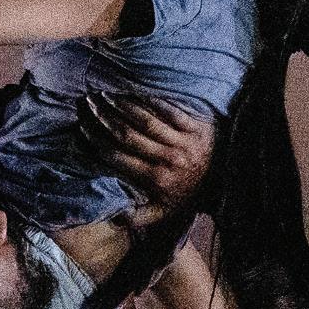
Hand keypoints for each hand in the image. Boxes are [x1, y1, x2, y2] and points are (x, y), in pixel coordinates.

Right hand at [78, 94, 215, 220]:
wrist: (226, 183)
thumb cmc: (187, 195)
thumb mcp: (162, 213)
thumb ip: (137, 217)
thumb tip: (112, 216)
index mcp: (156, 180)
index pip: (117, 156)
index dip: (96, 141)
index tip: (82, 128)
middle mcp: (168, 160)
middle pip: (127, 135)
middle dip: (104, 118)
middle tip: (89, 104)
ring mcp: (184, 142)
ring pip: (146, 120)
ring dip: (122, 105)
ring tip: (105, 95)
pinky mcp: (197, 127)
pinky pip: (170, 110)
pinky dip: (151, 100)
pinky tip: (135, 92)